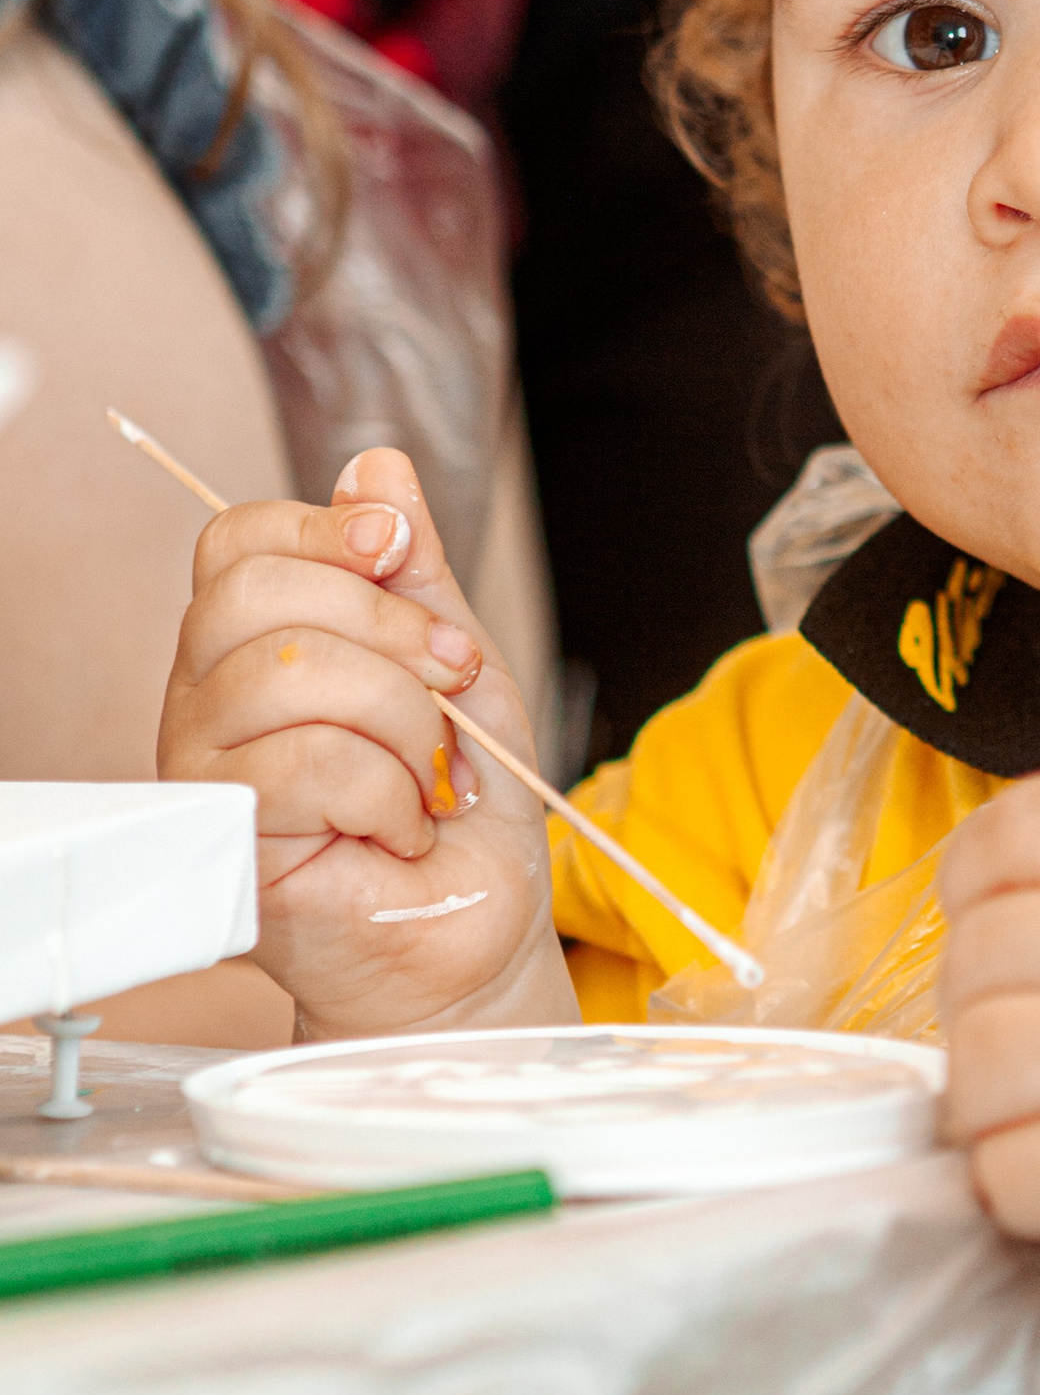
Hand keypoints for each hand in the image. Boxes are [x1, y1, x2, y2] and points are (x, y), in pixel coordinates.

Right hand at [157, 445, 566, 1039]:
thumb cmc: (461, 809)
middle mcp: (208, 703)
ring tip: (434, 775)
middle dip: (390, 627)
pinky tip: (402, 828)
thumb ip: (412, 572)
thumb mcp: (455, 663)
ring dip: (405, 722)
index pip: (238, 542)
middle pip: (254, 594)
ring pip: (289, 674)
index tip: (400, 553)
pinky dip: (391, 792)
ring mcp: (208, 775)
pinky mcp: (230, 846)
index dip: (324, 531)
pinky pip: (308, 763)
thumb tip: (375, 467)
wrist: (476, 928)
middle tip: (454, 685)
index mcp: (251, 646)